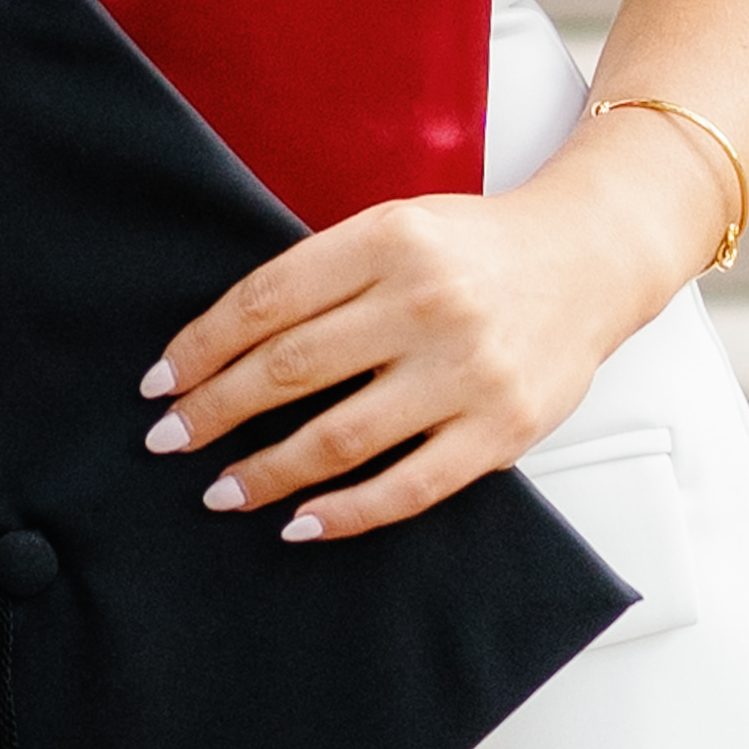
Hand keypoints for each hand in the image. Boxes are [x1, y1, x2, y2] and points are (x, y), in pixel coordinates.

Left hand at [138, 135, 699, 544]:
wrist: (588, 259)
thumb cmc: (476, 248)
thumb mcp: (396, 227)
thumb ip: (323, 275)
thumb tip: (223, 347)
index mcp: (389, 239)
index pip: (267, 301)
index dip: (202, 347)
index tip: (160, 382)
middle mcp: (427, 303)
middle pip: (290, 368)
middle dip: (215, 411)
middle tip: (170, 439)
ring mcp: (467, 371)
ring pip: (340, 436)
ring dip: (266, 471)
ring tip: (221, 489)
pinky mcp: (500, 430)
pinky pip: (409, 486)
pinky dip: (346, 513)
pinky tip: (300, 522)